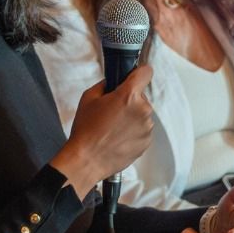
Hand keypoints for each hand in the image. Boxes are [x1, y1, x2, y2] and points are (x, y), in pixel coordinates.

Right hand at [53, 65, 155, 194]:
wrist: (87, 160)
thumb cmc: (86, 130)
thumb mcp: (88, 98)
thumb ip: (104, 85)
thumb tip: (112, 83)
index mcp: (128, 96)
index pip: (146, 72)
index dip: (140, 72)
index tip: (136, 76)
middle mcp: (142, 110)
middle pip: (141, 97)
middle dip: (129, 101)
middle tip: (112, 111)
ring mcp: (146, 128)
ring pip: (142, 114)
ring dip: (132, 117)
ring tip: (113, 128)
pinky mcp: (146, 142)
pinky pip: (142, 130)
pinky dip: (133, 132)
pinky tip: (118, 138)